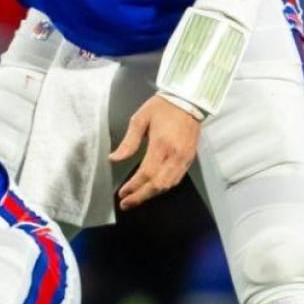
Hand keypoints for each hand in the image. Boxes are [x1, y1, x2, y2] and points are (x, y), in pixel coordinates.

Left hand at [109, 94, 201, 209]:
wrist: (188, 100)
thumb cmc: (163, 107)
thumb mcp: (140, 119)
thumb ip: (128, 142)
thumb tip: (114, 159)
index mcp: (161, 145)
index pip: (146, 174)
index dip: (133, 187)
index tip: (122, 193)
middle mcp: (174, 155)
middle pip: (157, 185)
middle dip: (140, 196)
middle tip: (126, 204)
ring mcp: (184, 158)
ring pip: (168, 185)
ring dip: (152, 194)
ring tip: (137, 198)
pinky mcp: (189, 158)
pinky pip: (177, 179)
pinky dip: (164, 187)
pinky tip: (153, 189)